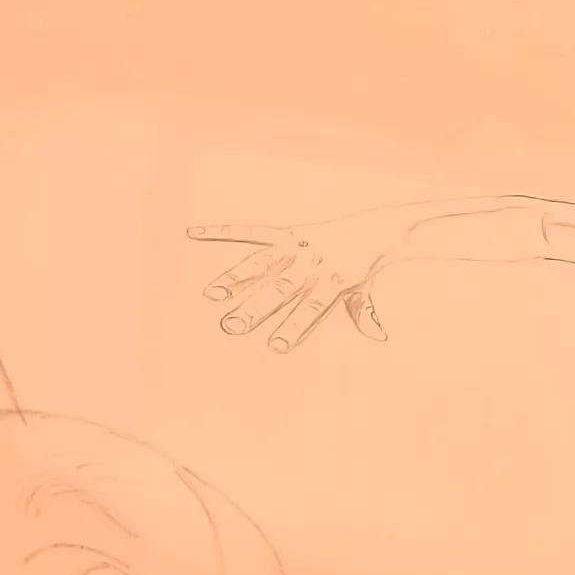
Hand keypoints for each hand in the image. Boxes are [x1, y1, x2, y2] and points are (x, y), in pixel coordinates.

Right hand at [188, 213, 404, 350]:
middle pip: (280, 289)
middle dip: (255, 308)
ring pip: (261, 263)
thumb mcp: (364, 293)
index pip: (310, 308)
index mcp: (331, 282)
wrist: (373, 227)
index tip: (274, 347)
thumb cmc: (365, 267)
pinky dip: (223, 232)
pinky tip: (194, 234)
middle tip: (231, 327)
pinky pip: (252, 232)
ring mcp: (297, 247)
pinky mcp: (287, 233)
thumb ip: (364, 314)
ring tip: (211, 294)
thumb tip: (381, 335)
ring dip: (235, 278)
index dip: (293, 327)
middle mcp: (311, 264)